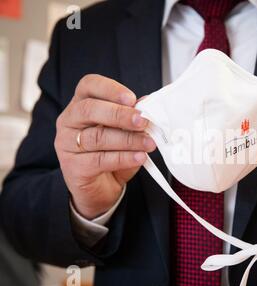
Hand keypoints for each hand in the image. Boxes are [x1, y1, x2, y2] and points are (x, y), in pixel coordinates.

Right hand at [55, 75, 155, 219]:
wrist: (101, 188)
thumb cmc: (112, 154)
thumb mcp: (125, 132)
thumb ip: (133, 118)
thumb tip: (147, 104)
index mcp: (81, 104)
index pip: (89, 86)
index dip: (110, 89)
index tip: (132, 98)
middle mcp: (69, 121)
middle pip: (90, 109)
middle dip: (120, 115)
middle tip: (143, 121)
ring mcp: (67, 144)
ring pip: (97, 137)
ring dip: (128, 140)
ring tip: (149, 143)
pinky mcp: (73, 167)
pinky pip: (99, 159)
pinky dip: (123, 158)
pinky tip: (139, 157)